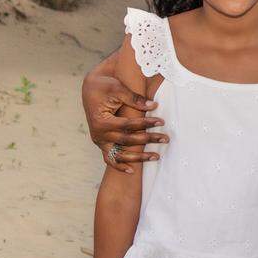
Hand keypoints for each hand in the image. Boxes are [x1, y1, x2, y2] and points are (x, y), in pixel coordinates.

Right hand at [82, 58, 166, 173]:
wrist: (90, 88)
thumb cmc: (105, 86)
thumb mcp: (119, 89)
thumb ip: (135, 99)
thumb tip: (153, 106)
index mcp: (101, 122)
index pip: (128, 126)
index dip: (145, 124)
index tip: (162, 122)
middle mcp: (98, 135)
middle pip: (127, 141)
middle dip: (148, 140)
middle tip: (166, 138)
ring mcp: (100, 141)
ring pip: (119, 154)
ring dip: (138, 158)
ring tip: (157, 157)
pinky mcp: (102, 142)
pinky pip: (110, 158)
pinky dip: (119, 165)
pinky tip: (132, 171)